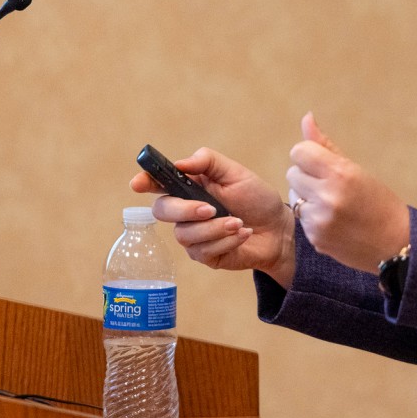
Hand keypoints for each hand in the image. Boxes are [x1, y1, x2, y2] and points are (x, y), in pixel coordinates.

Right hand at [131, 147, 295, 286]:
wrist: (278, 229)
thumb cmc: (256, 198)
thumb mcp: (236, 173)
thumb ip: (208, 162)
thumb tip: (180, 163)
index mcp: (189, 186)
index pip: (158, 183)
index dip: (144, 182)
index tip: (138, 183)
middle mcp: (185, 211)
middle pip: (162, 211)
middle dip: (185, 210)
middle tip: (211, 209)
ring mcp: (193, 235)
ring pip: (185, 234)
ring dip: (215, 228)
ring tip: (239, 222)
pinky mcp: (204, 255)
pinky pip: (203, 251)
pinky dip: (227, 240)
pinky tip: (243, 234)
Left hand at [286, 112, 409, 273]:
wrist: (396, 243)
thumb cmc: (379, 202)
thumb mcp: (357, 170)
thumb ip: (326, 145)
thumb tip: (306, 117)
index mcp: (340, 174)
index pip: (299, 152)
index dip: (310, 155)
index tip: (323, 163)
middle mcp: (327, 196)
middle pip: (292, 173)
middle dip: (307, 176)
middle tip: (329, 185)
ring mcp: (319, 220)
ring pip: (293, 195)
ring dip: (306, 196)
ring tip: (331, 203)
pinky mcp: (315, 238)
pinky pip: (300, 217)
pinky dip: (311, 216)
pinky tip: (331, 220)